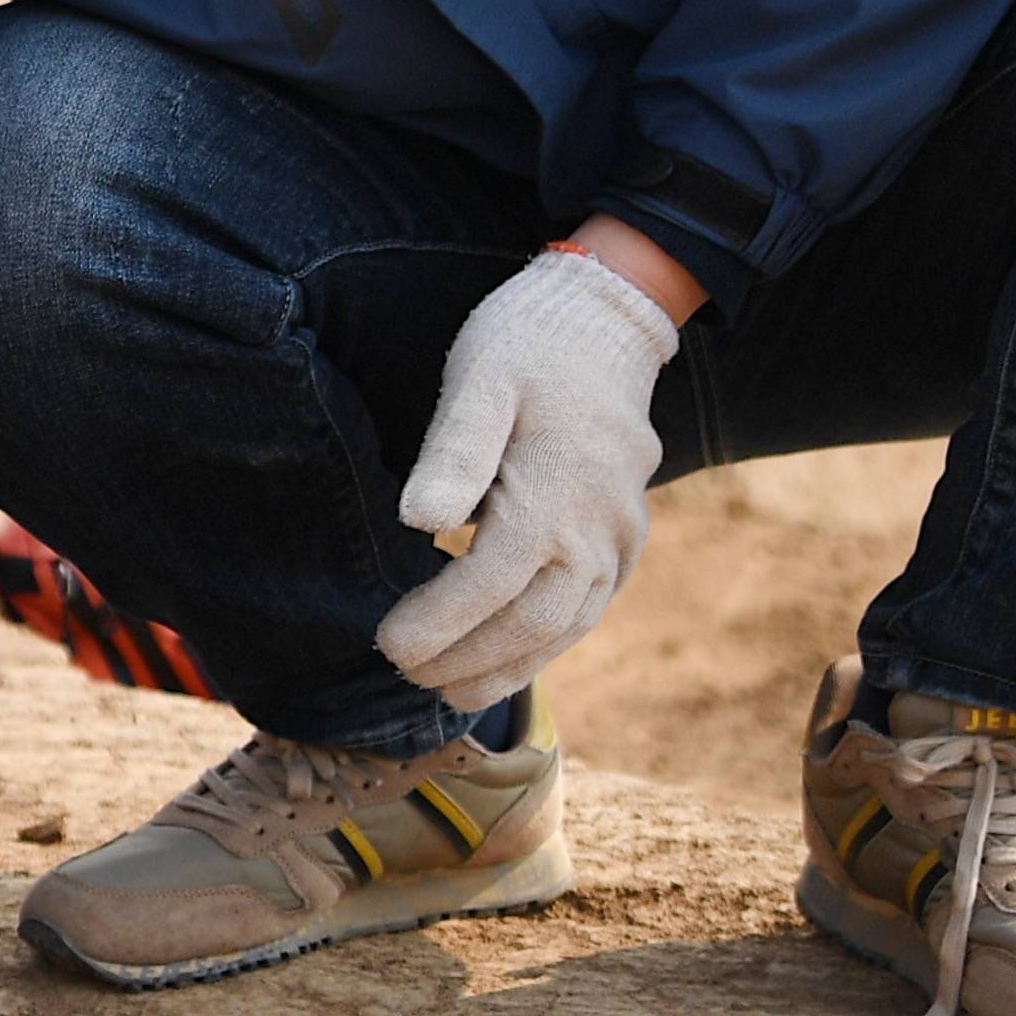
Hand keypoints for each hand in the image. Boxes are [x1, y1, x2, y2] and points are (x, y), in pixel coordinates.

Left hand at [375, 244, 679, 709]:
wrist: (606, 324)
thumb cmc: (527, 345)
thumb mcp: (479, 377)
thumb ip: (454, 453)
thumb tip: (421, 523)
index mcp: (556, 493)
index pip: (488, 584)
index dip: (437, 623)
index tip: (387, 644)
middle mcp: (599, 530)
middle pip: (529, 624)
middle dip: (465, 661)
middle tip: (405, 676)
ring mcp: (621, 540)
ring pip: (564, 629)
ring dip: (506, 668)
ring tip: (449, 691)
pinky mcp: (627, 542)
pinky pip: (587, 610)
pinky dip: (543, 645)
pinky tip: (503, 659)